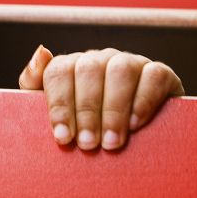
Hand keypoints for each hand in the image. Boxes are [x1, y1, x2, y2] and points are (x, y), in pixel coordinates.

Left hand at [18, 45, 183, 149]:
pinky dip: (144, 100)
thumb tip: (41, 53)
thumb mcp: (55, 110)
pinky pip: (154, 76)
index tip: (62, 137)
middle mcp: (100, 59)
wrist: (136, 138)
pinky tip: (136, 125)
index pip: (58, 72)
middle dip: (86, 111)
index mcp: (72, 66)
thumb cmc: (86, 126)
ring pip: (120, 71)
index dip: (59, 105)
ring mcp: (131, 63)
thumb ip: (36, 83)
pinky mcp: (161, 74)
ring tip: (111, 142)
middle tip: (88, 145)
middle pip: (88, 71)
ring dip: (114, 109)